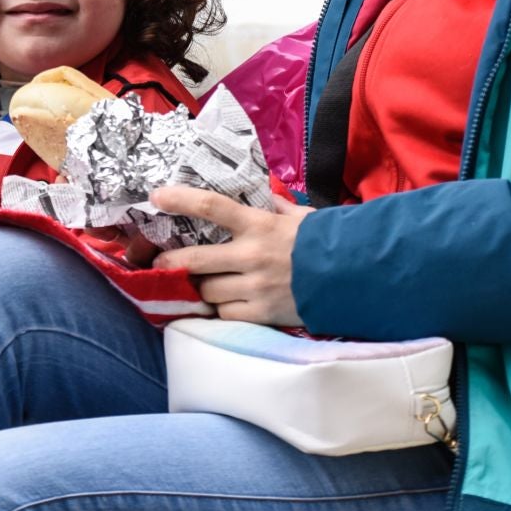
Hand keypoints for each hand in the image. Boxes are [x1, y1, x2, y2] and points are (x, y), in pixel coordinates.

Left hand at [150, 187, 309, 326]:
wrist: (354, 277)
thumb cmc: (325, 243)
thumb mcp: (300, 217)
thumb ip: (277, 207)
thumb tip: (266, 196)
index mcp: (258, 225)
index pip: (211, 207)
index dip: (180, 200)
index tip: (156, 197)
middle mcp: (251, 255)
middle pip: (194, 260)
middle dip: (170, 263)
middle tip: (160, 262)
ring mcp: (255, 287)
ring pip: (207, 291)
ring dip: (201, 288)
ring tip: (204, 284)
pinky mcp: (262, 313)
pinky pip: (225, 314)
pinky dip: (220, 310)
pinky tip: (225, 304)